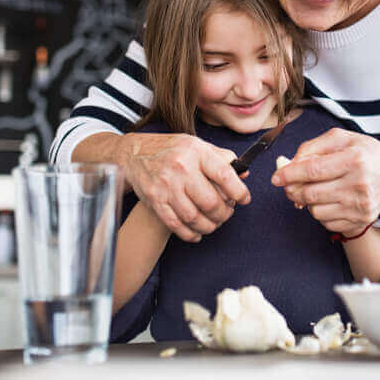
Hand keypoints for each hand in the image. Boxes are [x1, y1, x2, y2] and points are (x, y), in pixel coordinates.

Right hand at [116, 133, 250, 241]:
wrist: (134, 153)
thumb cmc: (172, 149)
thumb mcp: (198, 145)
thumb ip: (222, 158)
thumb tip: (244, 173)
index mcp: (196, 151)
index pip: (224, 175)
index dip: (239, 191)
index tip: (245, 199)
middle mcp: (181, 168)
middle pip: (210, 202)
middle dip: (224, 213)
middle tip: (227, 213)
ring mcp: (166, 186)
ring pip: (194, 217)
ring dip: (209, 226)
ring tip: (214, 223)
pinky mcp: (155, 200)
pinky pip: (176, 225)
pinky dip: (190, 234)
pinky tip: (197, 233)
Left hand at [271, 128, 379, 236]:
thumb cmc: (363, 153)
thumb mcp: (340, 139)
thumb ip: (312, 147)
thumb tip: (287, 163)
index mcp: (354, 159)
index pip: (313, 170)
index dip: (289, 175)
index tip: (276, 178)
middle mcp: (359, 185)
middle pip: (310, 194)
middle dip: (293, 190)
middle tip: (290, 185)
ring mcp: (360, 206)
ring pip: (315, 211)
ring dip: (307, 202)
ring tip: (316, 190)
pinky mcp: (360, 221)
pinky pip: (326, 222)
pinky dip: (321, 212)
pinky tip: (329, 201)